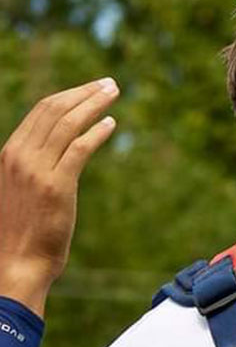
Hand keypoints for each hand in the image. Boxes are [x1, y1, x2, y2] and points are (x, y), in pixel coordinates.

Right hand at [0, 78, 117, 315]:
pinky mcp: (56, 186)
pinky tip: (110, 124)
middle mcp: (19, 156)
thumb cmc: (20, 233)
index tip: (89, 89)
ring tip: (114, 94)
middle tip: (109, 84)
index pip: (39, 113)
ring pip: (67, 124)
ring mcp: (36, 170)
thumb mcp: (20, 191)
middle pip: (54, 111)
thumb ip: (34, 170)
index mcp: (9, 153)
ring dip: (93, 104)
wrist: (15, 262)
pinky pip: (78, 149)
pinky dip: (96, 133)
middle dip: (84, 93)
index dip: (68, 96)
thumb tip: (56, 157)